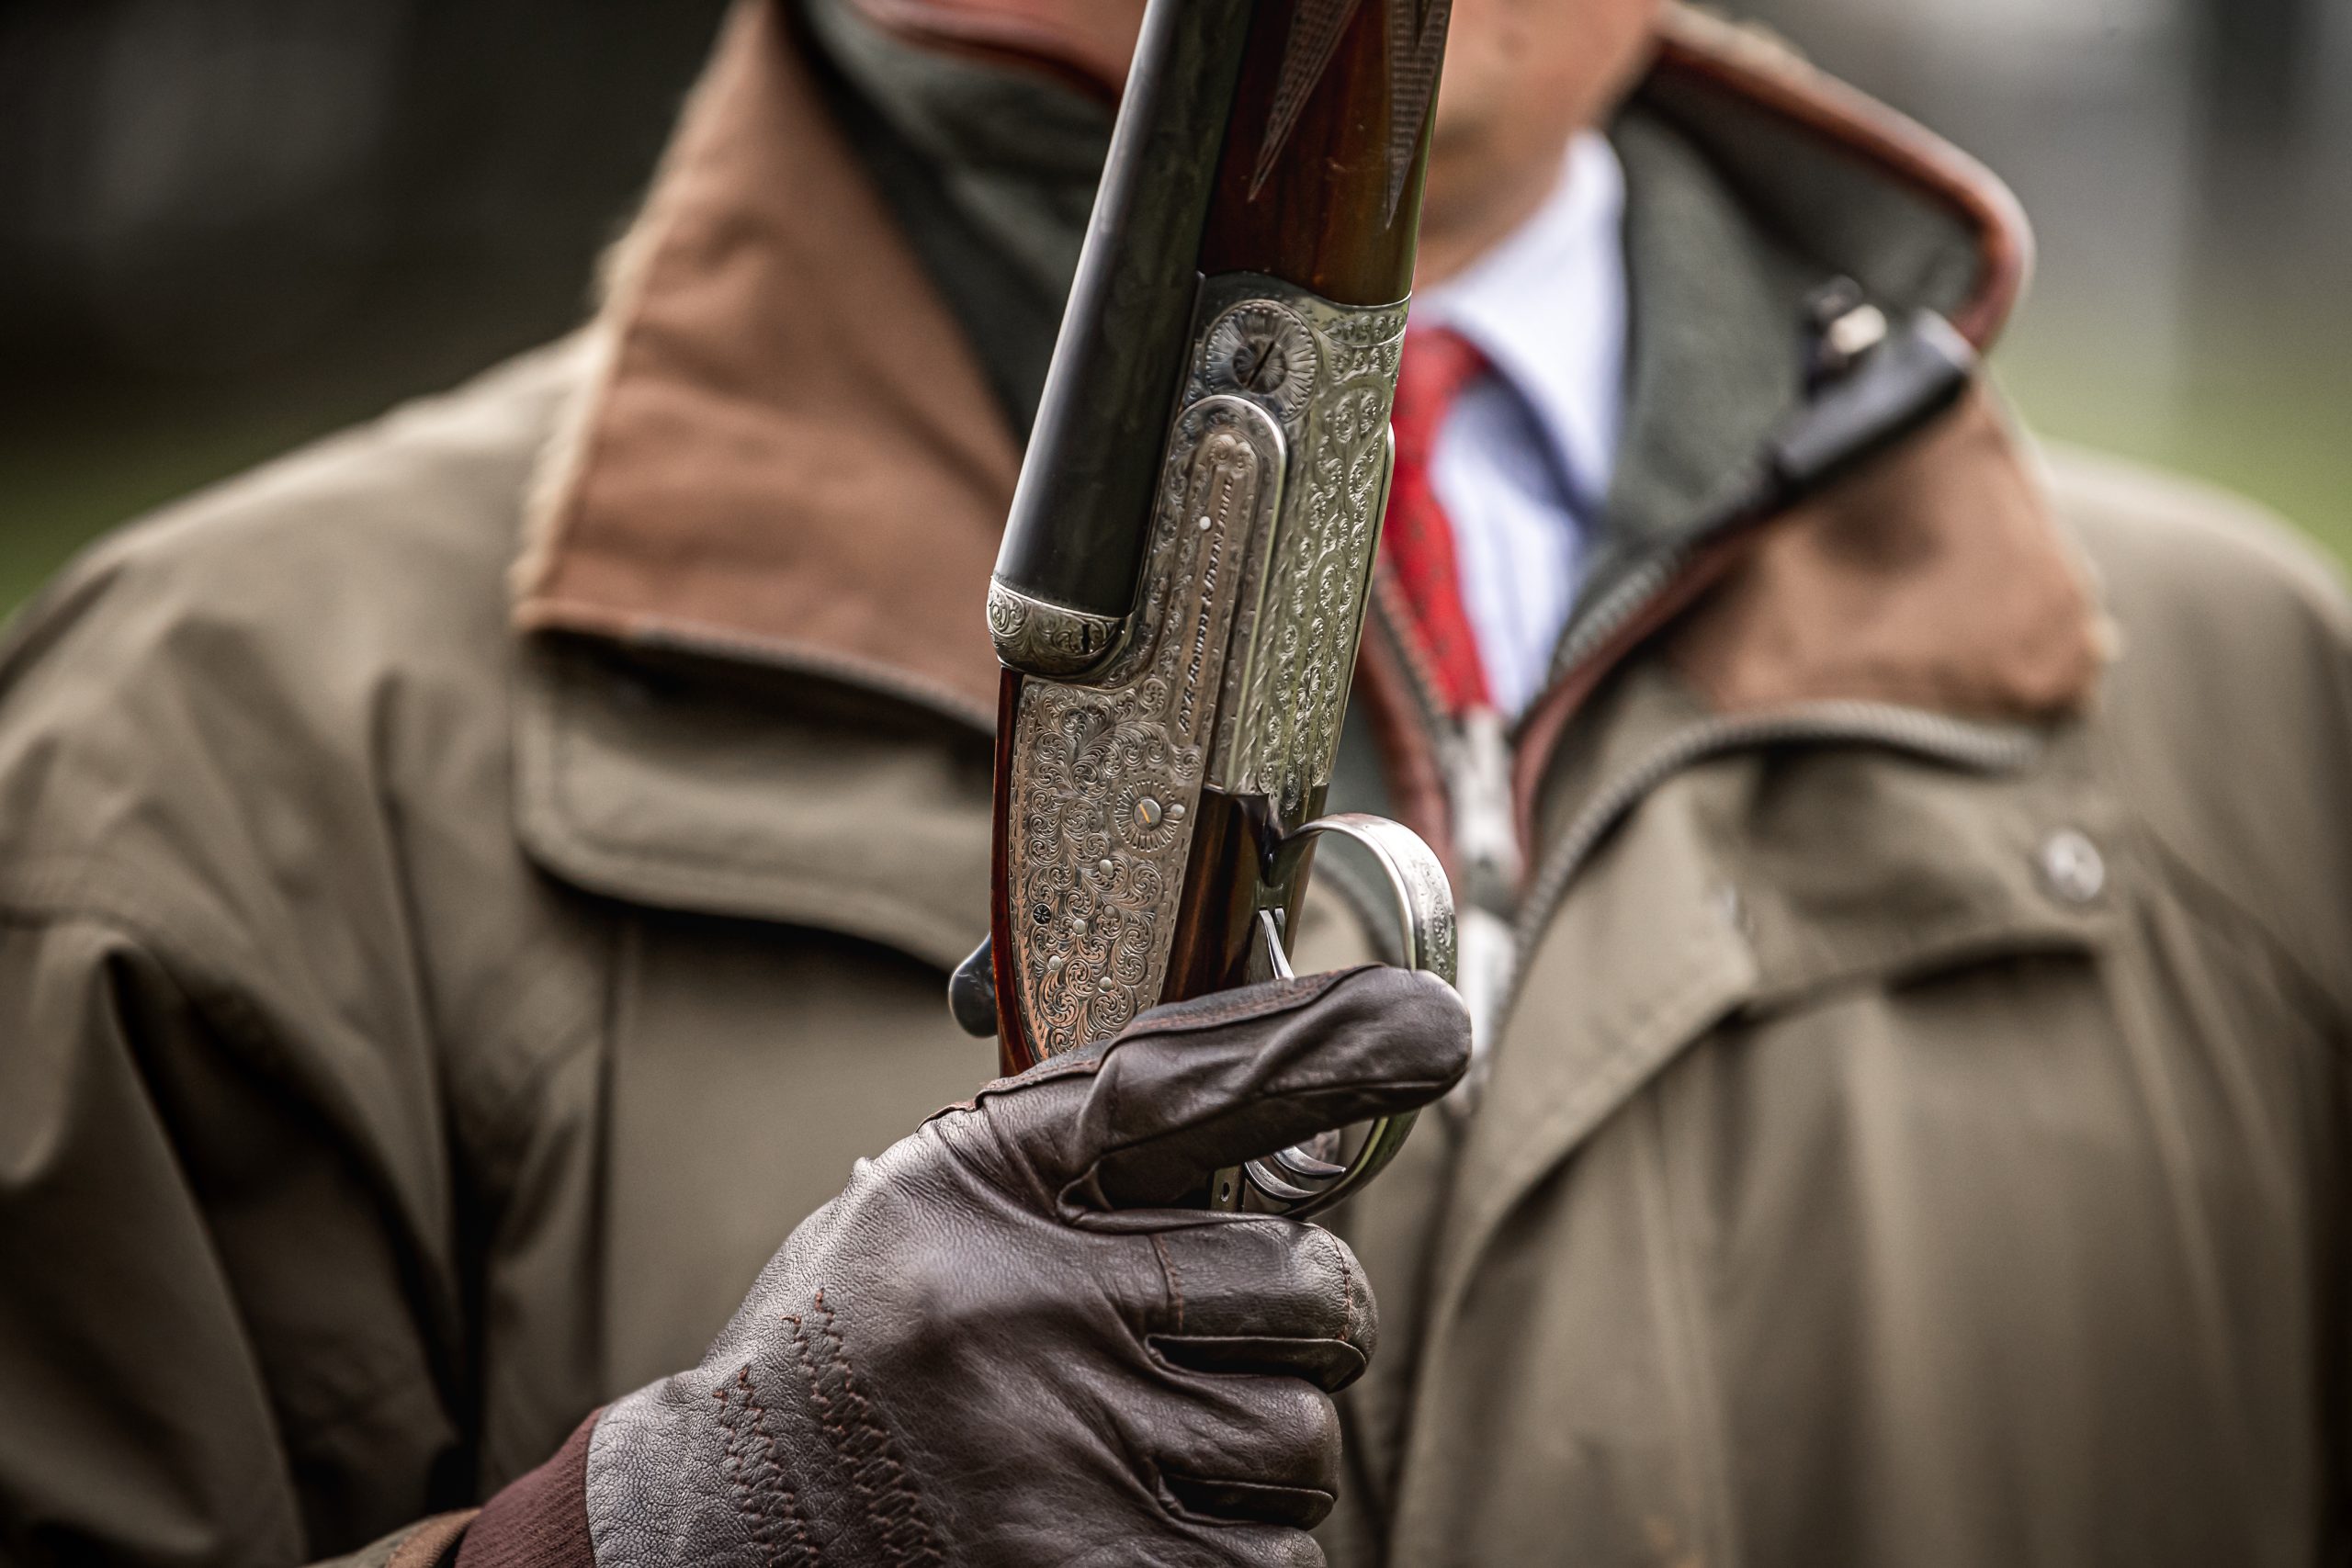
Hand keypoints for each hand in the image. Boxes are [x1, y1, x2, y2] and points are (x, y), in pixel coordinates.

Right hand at [583, 965, 1469, 1567]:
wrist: (723, 1521)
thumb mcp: (943, 1188)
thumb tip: (1296, 1060)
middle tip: (1231, 1334)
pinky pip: (1271, 1564)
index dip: (1322, 1051)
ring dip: (1266, 1448)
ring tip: (1160, 1441)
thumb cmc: (861, 1333)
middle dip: (1302, 1319)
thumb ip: (1090, 1129)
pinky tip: (1156, 1517)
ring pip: (1300, 1440)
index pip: (1176, 1089)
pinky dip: (1243, 1547)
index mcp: (980, 1182)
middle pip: (1299, 1289)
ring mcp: (1052, 1458)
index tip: (1435, 1025)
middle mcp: (1015, 1310)